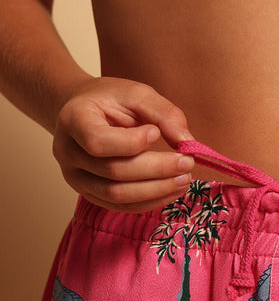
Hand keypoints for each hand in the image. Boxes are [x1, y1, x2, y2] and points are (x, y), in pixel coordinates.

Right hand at [53, 77, 195, 211]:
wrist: (82, 112)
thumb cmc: (110, 100)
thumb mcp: (136, 94)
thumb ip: (163, 113)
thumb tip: (188, 142)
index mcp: (73, 120)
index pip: (97, 141)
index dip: (130, 142)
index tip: (156, 133)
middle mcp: (68, 153)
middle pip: (113, 172)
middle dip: (156, 170)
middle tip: (187, 162)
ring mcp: (75, 177)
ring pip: (117, 195)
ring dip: (156, 191)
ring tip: (184, 179)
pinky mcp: (89, 194)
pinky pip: (120, 206)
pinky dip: (150, 201)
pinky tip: (172, 190)